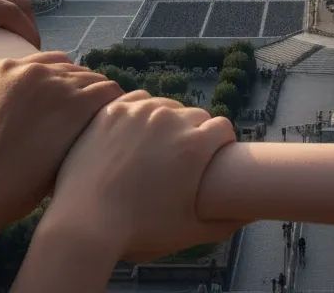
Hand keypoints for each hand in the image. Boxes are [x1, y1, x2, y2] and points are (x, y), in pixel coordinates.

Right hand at [0, 53, 121, 245]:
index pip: (55, 63)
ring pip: (95, 81)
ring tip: (107, 124)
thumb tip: (41, 112)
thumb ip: (17, 103)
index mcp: (9, 69)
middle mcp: (35, 69)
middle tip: (93, 117)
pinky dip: (115, 105)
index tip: (73, 103)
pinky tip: (116, 125)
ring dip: (99, 100)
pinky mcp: (78, 102)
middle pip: (77, 72)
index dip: (67, 84)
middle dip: (83, 92)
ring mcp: (57, 84)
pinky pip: (109, 92)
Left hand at [45, 91, 239, 260]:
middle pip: (195, 115)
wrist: (85, 224)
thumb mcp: (190, 231)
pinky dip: (140, 114)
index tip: (212, 154)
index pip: (222, 127)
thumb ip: (226, 222)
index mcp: (195, 144)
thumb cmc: (139, 232)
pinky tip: (133, 135)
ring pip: (167, 106)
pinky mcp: (114, 109)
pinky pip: (138, 101)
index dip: (220, 142)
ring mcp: (141, 110)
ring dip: (167, 121)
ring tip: (154, 148)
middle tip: (179, 157)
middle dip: (194, 133)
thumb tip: (249, 214)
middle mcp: (171, 119)